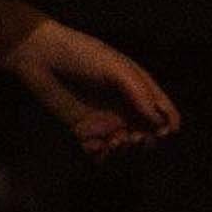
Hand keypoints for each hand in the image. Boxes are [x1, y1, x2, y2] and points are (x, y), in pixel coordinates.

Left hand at [3, 19, 182, 161]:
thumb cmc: (84, 56)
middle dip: (146, 139)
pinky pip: (98, 151)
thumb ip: (139, 94)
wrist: (43, 59)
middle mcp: (124, 105)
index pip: (161, 108)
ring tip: (113, 141)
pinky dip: (100, 154)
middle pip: (146, 130)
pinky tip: (94, 147)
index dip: (168, 122)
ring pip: (124, 143)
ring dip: (123, 148)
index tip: (166, 133)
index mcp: (137, 87)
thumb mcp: (116, 69)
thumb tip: (159, 121)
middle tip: (134, 138)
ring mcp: (104, 119)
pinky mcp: (83, 131)